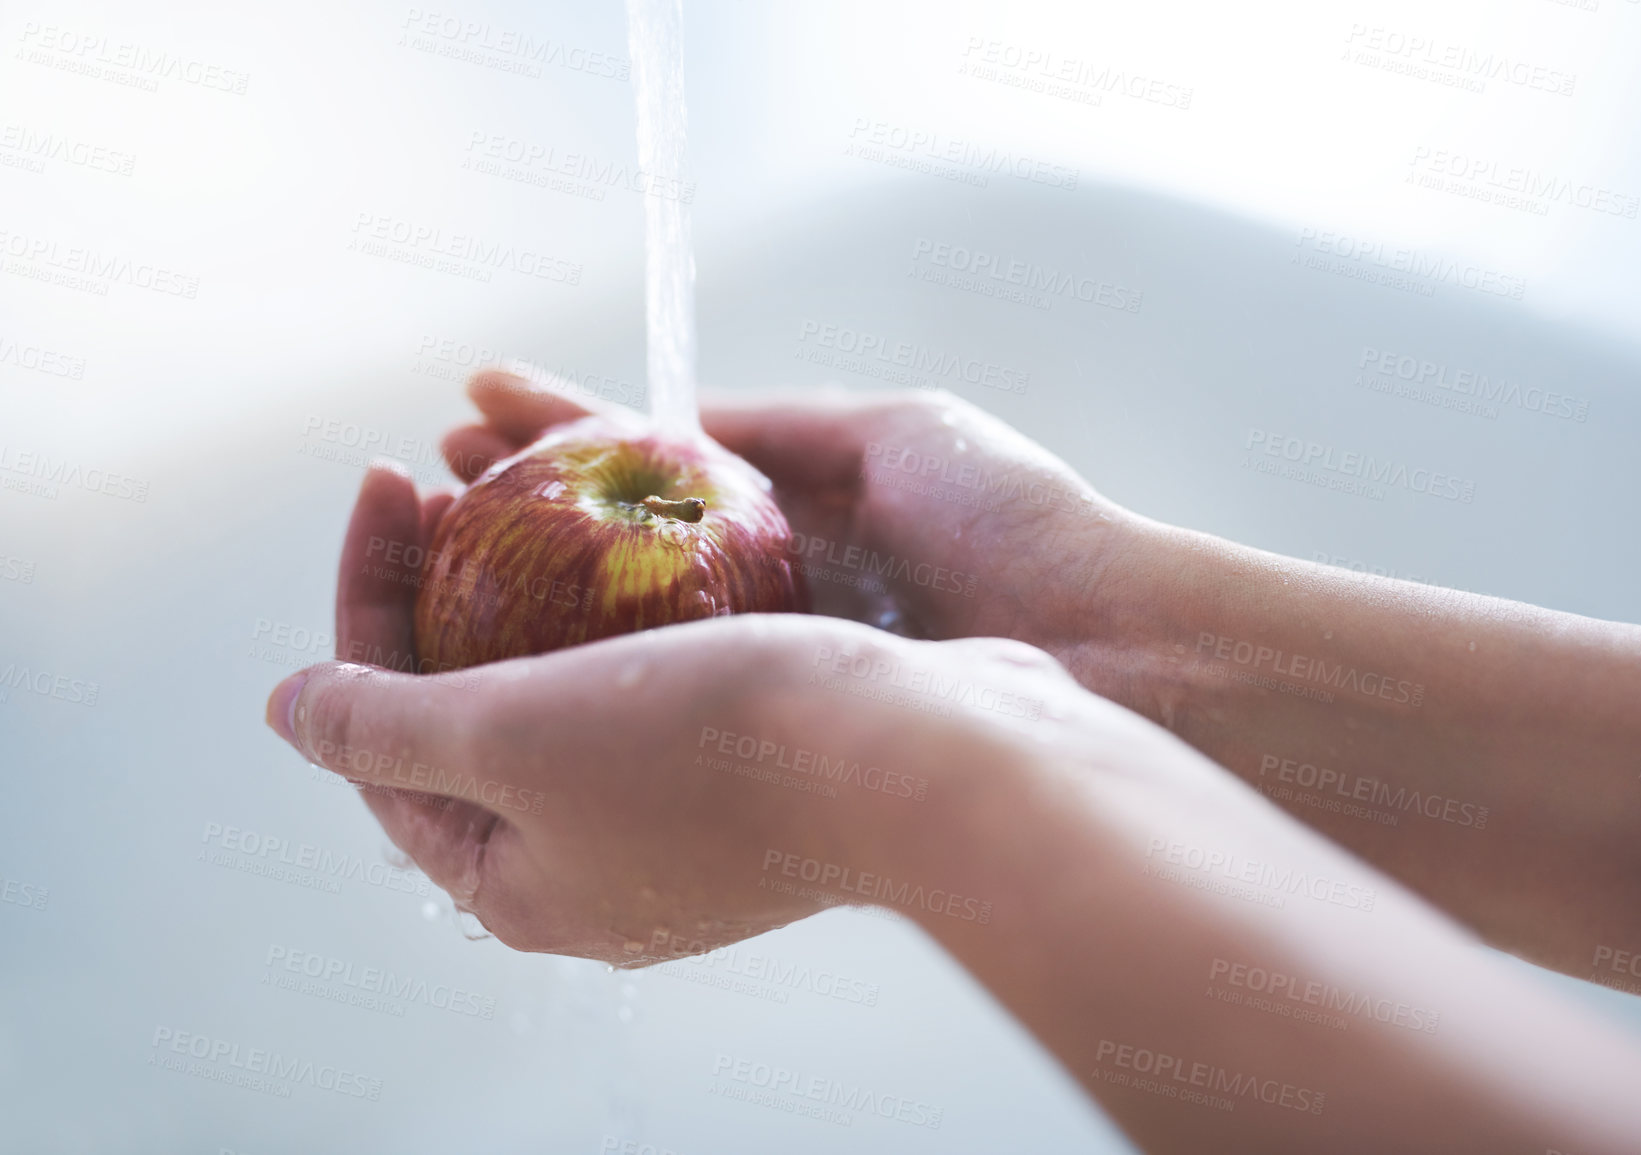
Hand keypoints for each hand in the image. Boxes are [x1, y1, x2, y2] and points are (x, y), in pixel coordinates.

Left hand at [264, 461, 1078, 964]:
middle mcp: (599, 866)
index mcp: (523, 883)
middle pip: (476, 714)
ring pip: (575, 686)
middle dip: (445, 589)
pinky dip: (631, 606)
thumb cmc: (723, 750)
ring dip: (538, 586)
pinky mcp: (756, 773)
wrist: (937, 756)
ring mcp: (684, 822)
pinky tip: (644, 535)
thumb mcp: (515, 732)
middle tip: (443, 478)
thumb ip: (385, 725)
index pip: (387, 739)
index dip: (363, 605)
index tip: (383, 487)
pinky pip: (659, 677)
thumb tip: (292, 713)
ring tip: (531, 484)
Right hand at [441, 371, 1115, 645]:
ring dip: (508, 585)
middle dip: (506, 504)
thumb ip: (782, 427)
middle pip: (599, 550)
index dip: (555, 433)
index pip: (642, 467)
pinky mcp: (765, 750)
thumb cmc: (1020, 533)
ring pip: (603, 633)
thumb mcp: (897, 434)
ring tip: (416, 537)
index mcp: (789, 528)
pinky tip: (488, 650)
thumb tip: (678, 414)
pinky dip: (560, 675)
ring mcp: (756, 682)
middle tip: (411, 478)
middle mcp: (757, 608)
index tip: (470, 404)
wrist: (1116, 654)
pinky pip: (643, 707)